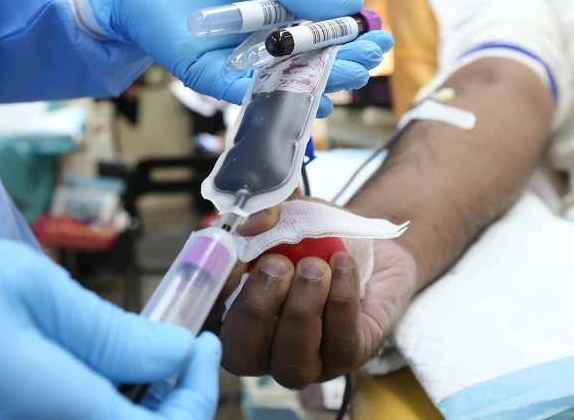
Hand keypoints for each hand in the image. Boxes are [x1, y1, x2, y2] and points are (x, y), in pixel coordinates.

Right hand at [0, 229, 220, 419]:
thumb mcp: (25, 289)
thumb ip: (107, 330)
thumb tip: (176, 352)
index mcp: (52, 411)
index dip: (197, 396)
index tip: (202, 344)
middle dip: (170, 397)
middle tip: (176, 339)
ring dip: (134, 397)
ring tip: (138, 342)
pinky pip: (62, 419)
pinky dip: (93, 396)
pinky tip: (89, 358)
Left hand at [88, 0, 393, 115]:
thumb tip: (353, 4)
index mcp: (280, 25)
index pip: (325, 38)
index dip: (353, 40)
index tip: (381, 39)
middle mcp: (266, 52)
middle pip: (312, 65)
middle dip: (346, 64)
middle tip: (371, 63)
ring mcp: (244, 70)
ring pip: (288, 84)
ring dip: (323, 85)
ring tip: (351, 80)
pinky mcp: (218, 83)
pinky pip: (252, 95)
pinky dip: (281, 99)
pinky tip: (312, 101)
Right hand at [208, 197, 417, 388]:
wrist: (367, 246)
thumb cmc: (315, 237)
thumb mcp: (288, 213)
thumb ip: (266, 212)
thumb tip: (250, 225)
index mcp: (233, 315)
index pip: (206, 323)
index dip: (211, 297)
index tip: (233, 261)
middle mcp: (263, 348)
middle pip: (241, 354)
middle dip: (257, 308)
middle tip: (277, 264)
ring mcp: (305, 361)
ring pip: (291, 361)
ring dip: (302, 307)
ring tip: (316, 267)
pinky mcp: (346, 359)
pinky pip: (339, 342)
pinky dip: (341, 299)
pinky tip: (344, 265)